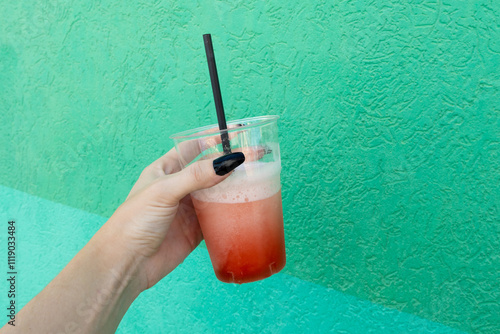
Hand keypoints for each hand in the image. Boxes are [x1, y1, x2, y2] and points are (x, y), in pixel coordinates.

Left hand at [107, 147, 244, 290]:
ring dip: (233, 188)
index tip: (233, 136)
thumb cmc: (134, 221)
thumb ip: (196, 176)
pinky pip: (218, 217)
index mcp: (165, 170)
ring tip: (257, 180)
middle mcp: (178, 187)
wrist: (128, 263)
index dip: (210, 140)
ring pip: (216, 193)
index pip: (191, 148)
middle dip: (229, 164)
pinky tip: (245, 207)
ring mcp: (187, 209)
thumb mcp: (164, 191)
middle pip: (209, 170)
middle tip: (254, 159)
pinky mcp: (195, 230)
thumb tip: (228, 162)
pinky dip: (231, 213)